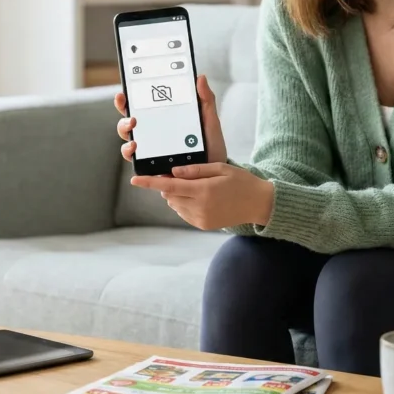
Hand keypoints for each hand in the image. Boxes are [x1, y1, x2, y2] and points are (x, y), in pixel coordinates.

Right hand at [115, 74, 227, 163]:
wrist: (215, 174)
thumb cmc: (211, 146)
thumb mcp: (209, 121)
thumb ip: (206, 100)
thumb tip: (200, 77)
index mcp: (164, 119)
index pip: (142, 106)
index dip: (128, 99)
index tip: (124, 94)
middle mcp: (153, 133)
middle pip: (129, 121)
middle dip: (124, 116)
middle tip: (133, 116)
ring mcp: (151, 149)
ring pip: (128, 139)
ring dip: (125, 133)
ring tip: (133, 133)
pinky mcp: (151, 166)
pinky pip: (134, 160)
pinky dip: (130, 153)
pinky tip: (135, 149)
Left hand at [130, 162, 274, 230]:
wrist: (259, 204)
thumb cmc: (241, 181)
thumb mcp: (221, 168)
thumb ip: (196, 170)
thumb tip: (173, 171)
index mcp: (203, 191)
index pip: (169, 186)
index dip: (149, 183)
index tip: (134, 180)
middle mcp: (200, 207)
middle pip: (170, 195)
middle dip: (170, 185)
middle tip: (184, 176)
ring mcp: (201, 219)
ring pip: (175, 205)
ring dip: (178, 195)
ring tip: (198, 187)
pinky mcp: (203, 225)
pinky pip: (184, 213)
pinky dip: (185, 204)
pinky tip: (201, 198)